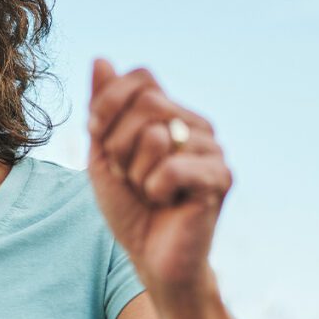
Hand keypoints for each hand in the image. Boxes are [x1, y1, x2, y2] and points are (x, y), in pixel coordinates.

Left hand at [86, 58, 232, 294]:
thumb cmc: (130, 209)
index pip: (141, 77)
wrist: (152, 259)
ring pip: (154, 135)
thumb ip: (101, 110)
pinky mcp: (220, 177)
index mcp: (171, 115)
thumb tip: (100, 59)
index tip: (97, 135)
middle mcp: (197, 124)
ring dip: (135, 172)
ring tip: (149, 191)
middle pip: (145, 102)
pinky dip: (154, 191)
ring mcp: (213, 148)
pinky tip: (167, 203)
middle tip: (127, 175)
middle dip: (118, 145)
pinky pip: (169, 168)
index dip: (109, 103)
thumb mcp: (103, 156)